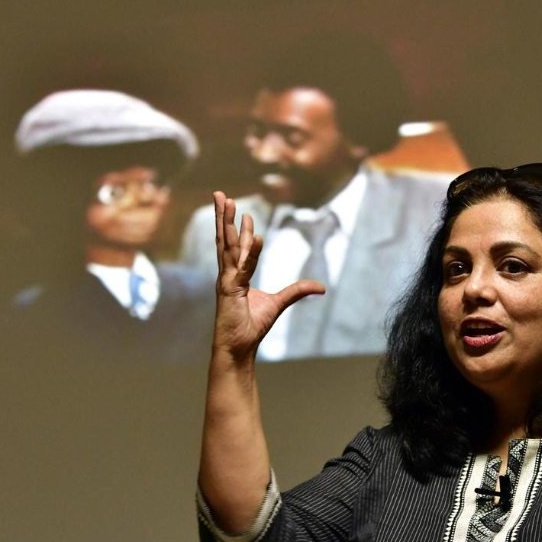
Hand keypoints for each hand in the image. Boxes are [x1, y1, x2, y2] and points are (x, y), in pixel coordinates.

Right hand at [211, 191, 324, 358]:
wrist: (238, 348)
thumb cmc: (250, 327)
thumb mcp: (279, 304)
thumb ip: (297, 291)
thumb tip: (321, 287)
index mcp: (235, 275)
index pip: (237, 246)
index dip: (241, 228)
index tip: (245, 211)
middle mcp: (228, 274)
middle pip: (225, 239)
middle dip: (225, 216)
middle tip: (221, 193)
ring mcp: (227, 280)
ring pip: (227, 245)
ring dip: (227, 222)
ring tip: (227, 201)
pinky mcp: (230, 289)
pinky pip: (243, 266)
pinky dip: (251, 251)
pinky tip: (258, 235)